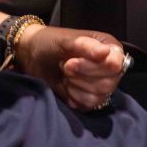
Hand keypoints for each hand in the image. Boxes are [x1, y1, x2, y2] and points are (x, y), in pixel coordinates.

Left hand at [14, 24, 128, 110]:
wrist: (32, 56)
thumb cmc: (49, 41)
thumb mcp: (65, 40)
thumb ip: (86, 45)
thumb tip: (106, 52)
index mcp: (108, 47)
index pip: (114, 64)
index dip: (93, 67)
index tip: (70, 62)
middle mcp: (109, 66)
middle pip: (108, 83)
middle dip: (81, 77)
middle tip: (64, 66)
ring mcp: (101, 83)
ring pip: (99, 95)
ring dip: (76, 86)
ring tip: (65, 74)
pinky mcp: (90, 98)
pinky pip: (89, 105)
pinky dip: (74, 96)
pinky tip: (66, 86)